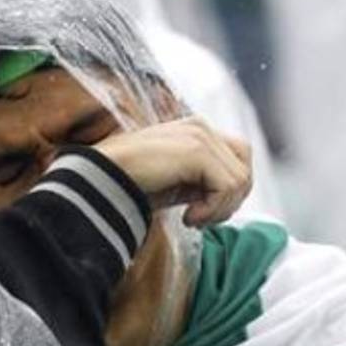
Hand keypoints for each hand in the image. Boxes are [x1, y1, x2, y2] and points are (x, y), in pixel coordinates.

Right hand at [94, 117, 252, 227]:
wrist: (101, 181)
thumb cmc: (135, 184)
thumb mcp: (179, 182)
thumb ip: (207, 181)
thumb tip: (236, 196)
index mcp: (198, 130)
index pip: (241, 159)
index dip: (231, 191)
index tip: (206, 211)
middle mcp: (202, 127)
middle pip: (245, 170)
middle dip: (230, 202)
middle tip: (203, 218)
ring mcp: (200, 135)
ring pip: (240, 181)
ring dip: (220, 210)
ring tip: (193, 218)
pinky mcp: (196, 150)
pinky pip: (227, 187)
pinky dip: (212, 210)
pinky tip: (188, 217)